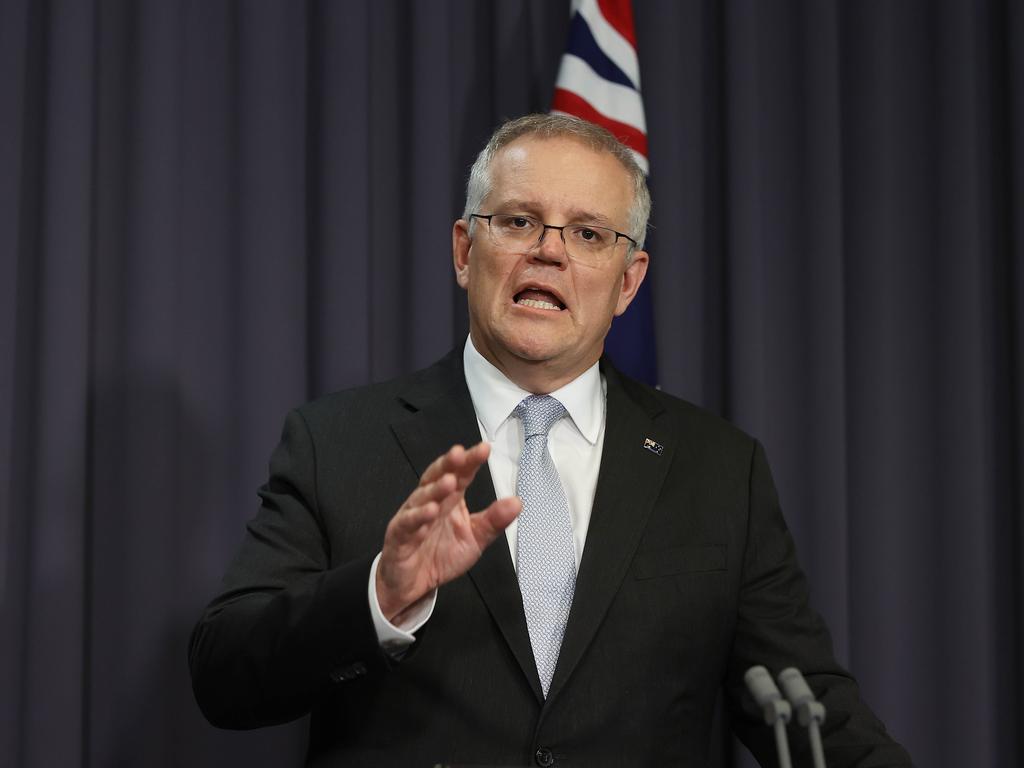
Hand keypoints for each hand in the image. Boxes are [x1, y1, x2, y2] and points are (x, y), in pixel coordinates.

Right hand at [376, 442, 520, 621]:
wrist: (414, 584)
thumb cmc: (441, 555)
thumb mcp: (475, 538)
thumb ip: (494, 521)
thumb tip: (517, 502)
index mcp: (450, 499)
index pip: (461, 474)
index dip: (470, 461)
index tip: (484, 449)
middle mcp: (430, 502)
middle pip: (437, 477)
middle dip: (448, 465)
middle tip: (460, 454)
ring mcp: (412, 516)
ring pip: (421, 497)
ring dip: (435, 489)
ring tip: (449, 482)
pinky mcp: (399, 536)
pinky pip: (407, 524)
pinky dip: (418, 517)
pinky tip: (430, 511)